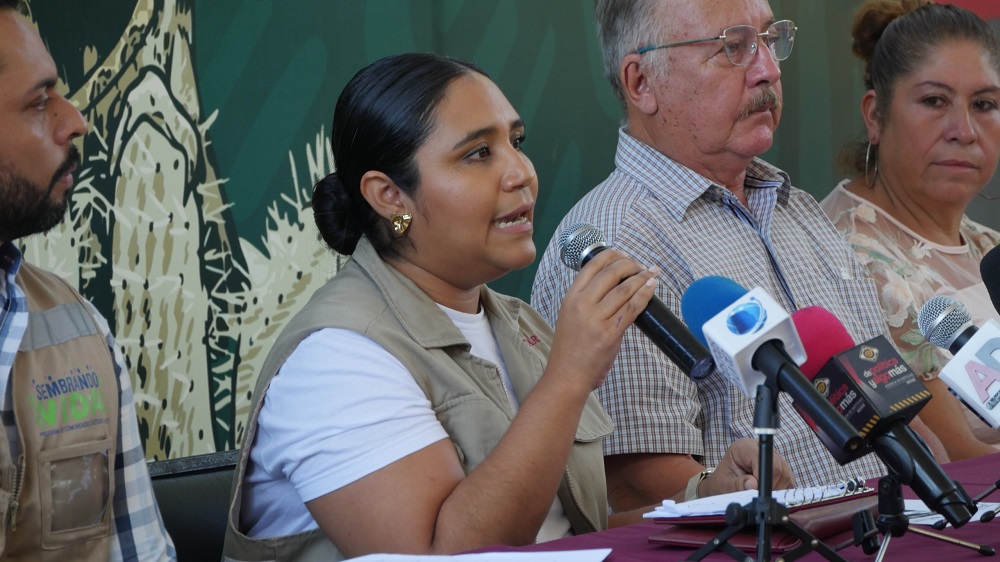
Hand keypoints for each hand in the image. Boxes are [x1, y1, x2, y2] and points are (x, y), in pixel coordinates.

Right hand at [546, 248, 656, 392]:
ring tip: (651, 274)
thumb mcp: (570, 315)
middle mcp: (582, 304)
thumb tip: (615, 284)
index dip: (612, 255)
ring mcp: (596, 319)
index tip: (625, 255)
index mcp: (571, 297)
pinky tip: (651, 287)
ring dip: (642, 277)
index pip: (592, 266)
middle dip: (631, 264)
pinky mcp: (610, 333)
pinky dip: (644, 294)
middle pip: (611, 273)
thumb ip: (587, 299)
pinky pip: (632, 308)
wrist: (567, 375)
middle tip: (641, 266)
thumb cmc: (570, 348)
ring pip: (625, 289)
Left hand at [698, 438, 795, 496]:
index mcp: (743, 447)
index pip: (762, 458)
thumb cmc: (722, 483)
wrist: (723, 485)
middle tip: (759, 496)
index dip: (763, 476)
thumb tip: (753, 484)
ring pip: (785, 474)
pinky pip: (789, 480)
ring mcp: (772, 457)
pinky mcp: (780, 468)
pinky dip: (782, 490)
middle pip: (778, 466)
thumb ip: (737, 485)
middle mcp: (759, 448)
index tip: (757, 490)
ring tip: (761, 495)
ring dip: (777, 489)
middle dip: (770, 485)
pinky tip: (769, 493)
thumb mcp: (724, 485)